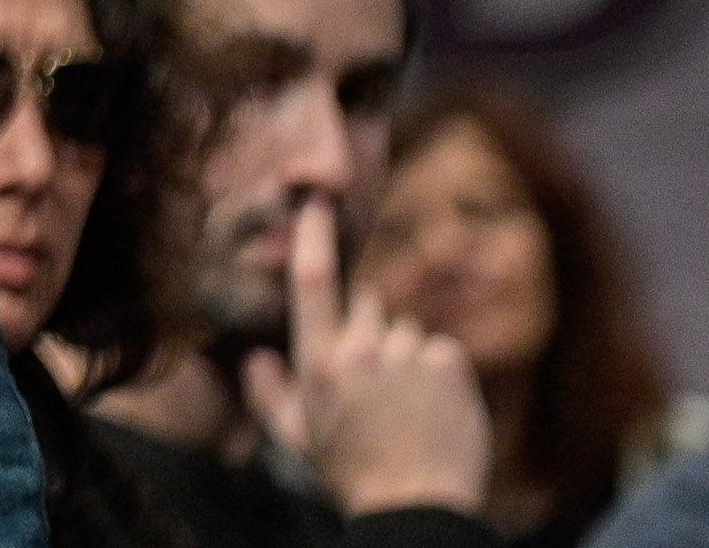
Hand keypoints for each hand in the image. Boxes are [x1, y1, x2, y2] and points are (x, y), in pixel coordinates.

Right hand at [240, 200, 491, 518]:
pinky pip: (441, 348)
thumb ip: (268, 392)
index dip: (313, 236)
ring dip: (406, 355)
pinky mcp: (450, 364)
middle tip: (373, 377)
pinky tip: (433, 406)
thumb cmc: (351, 473)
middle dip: (368, 327)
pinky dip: (439, 370)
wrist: (416, 507)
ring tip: (406, 404)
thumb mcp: (296, 438)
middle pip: (368, 304)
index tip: (318, 202)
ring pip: (406, 330)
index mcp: (320, 362)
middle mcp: (362, 350)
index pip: (312, 283)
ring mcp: (408, 355)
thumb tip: (257, 356)